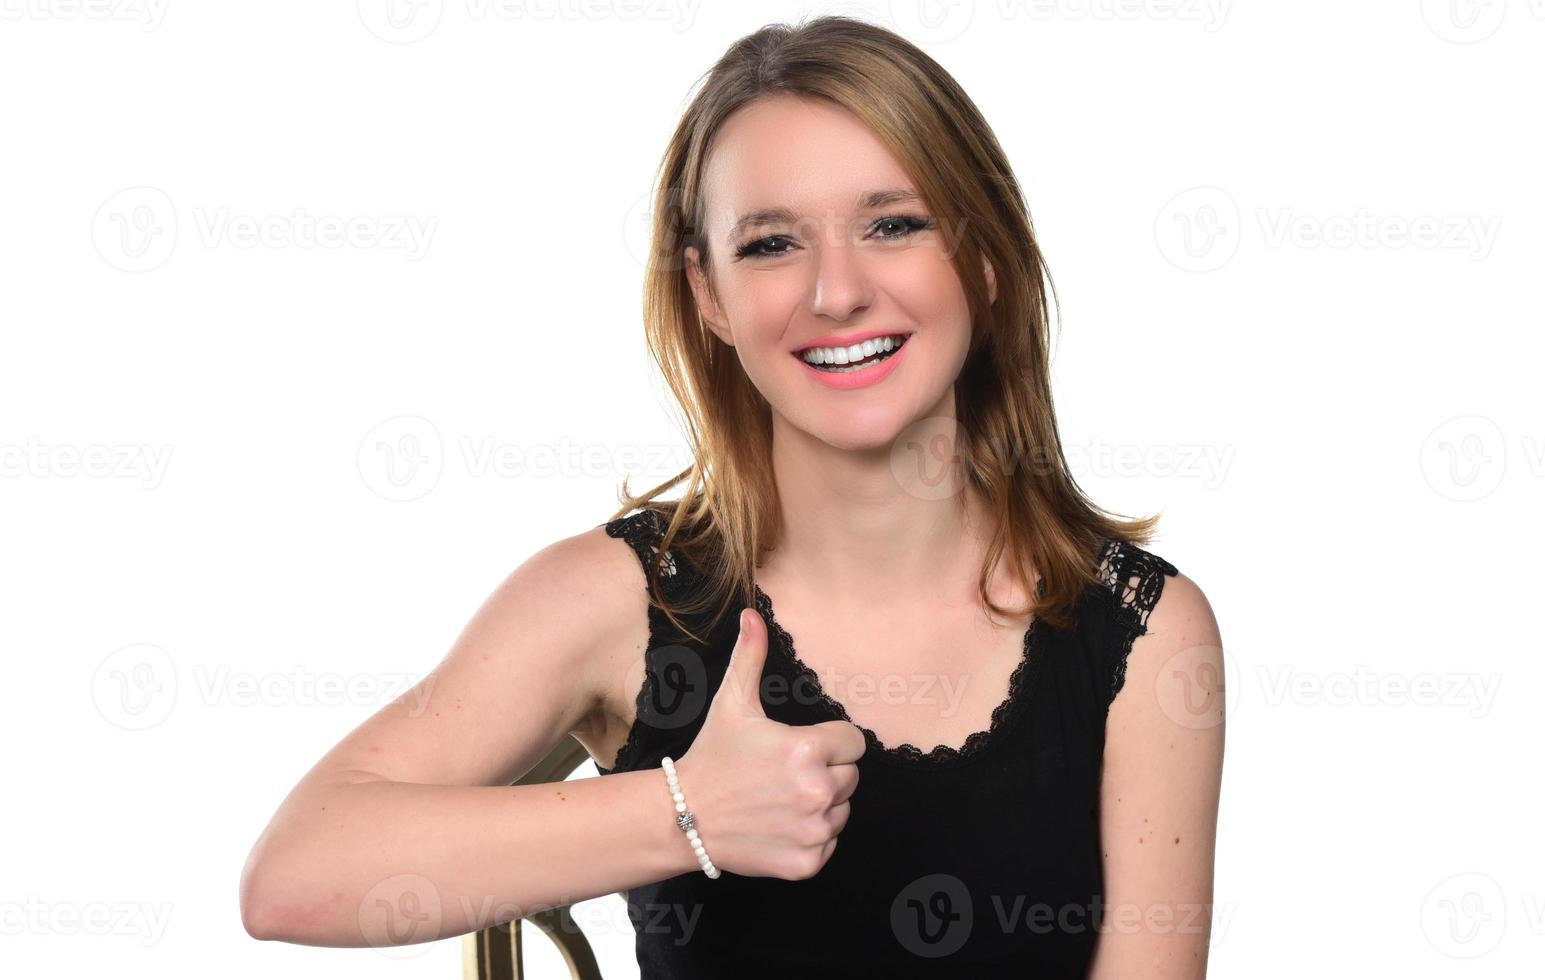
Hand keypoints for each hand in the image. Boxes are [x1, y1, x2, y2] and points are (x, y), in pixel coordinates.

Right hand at [673, 607, 865, 879]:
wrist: (683, 819)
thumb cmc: (711, 758)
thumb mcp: (732, 704)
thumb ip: (750, 657)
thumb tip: (752, 614)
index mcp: (808, 749)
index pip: (854, 742)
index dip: (831, 741)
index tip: (800, 747)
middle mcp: (818, 791)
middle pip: (851, 777)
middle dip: (826, 772)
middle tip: (785, 774)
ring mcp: (814, 830)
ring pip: (842, 811)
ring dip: (820, 806)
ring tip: (781, 800)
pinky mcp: (808, 863)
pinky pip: (830, 844)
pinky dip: (811, 838)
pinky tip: (780, 827)